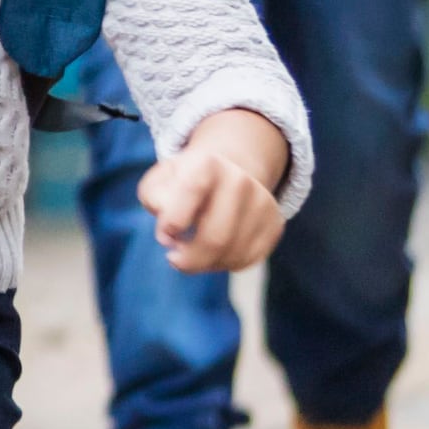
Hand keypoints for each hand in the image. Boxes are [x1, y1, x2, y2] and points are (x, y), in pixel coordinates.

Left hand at [141, 108, 291, 276]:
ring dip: (206, 264)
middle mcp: (241, 180)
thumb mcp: (158, 183)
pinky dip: (224, 264)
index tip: (165, 234)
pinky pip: (246, 260)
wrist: (225, 173)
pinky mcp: (274, 225)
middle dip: (189, 260)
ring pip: (232, 254)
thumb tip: (169, 236)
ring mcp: (262, 203)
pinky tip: (213, 253)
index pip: (192, 192)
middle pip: (216, 238)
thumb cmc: (181, 184)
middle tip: (175, 259)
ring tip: (193, 253)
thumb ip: (154, 201)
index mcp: (209, 164)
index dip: (173, 222)